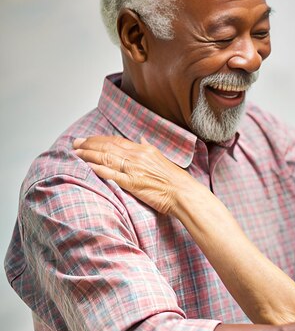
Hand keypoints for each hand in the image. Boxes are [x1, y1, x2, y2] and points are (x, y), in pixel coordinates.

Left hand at [73, 135, 194, 214]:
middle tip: (74, 143)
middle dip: (89, 144)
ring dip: (89, 155)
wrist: (182, 192)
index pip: (116, 141)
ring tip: (76, 153)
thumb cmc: (174, 179)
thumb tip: (141, 138)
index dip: (99, 139)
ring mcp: (134, 170)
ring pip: (107, 158)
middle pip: (108, 147)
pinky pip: (112, 175)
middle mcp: (137, 156)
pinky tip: (88, 167)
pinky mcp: (132, 184)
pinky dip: (99, 170)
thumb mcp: (161, 157)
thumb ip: (148, 147)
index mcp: (143, 149)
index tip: (86, 139)